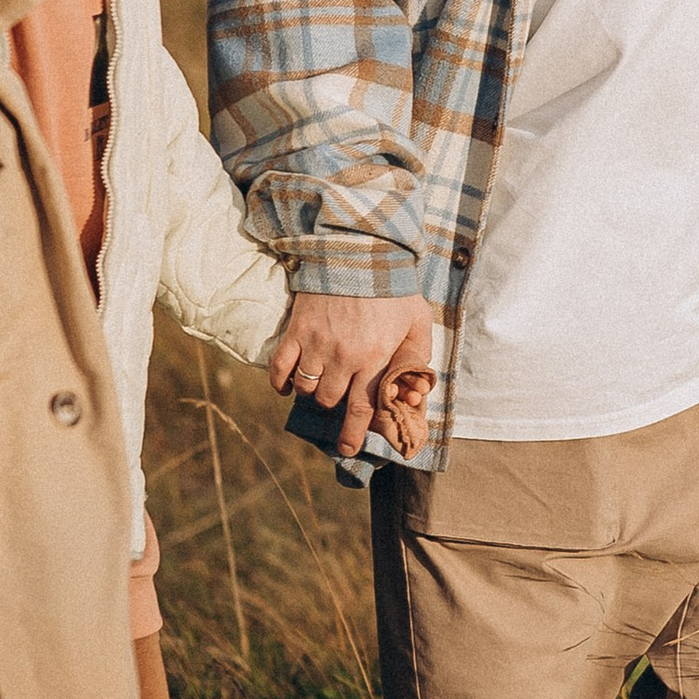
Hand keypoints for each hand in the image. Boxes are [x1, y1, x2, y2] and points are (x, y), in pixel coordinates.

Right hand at [271, 290, 438, 456]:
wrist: (361, 251)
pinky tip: (288, 386)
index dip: (353, 434)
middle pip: (330, 400)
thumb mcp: (417, 322)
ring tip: (321, 380)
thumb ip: (417, 357)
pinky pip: (280, 368)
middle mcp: (343, 357)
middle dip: (335, 403)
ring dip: (313, 391)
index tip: (347, 447)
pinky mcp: (296, 330)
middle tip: (340, 393)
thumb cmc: (393, 289)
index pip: (360, 409)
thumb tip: (416, 390)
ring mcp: (316, 344)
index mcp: (374, 358)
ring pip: (306, 388)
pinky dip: (281, 382)